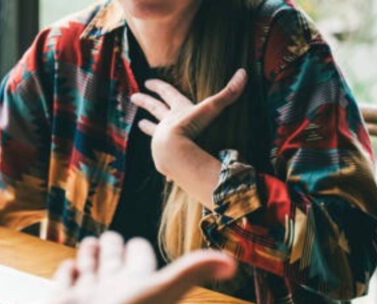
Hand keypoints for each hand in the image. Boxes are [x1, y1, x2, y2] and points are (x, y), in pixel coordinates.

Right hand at [36, 232, 235, 303]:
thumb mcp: (165, 290)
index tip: (137, 242)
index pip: (139, 262)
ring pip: (89, 272)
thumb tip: (231, 263)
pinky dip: (67, 274)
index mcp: (137, 287)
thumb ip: (194, 270)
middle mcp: (111, 294)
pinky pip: (64, 285)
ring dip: (89, 257)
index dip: (139, 250)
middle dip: (111, 249)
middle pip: (112, 265)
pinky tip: (70, 267)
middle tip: (110, 237)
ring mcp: (85, 301)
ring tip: (90, 244)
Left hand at [130, 69, 246, 181]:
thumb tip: (243, 72)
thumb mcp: (210, 109)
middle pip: (154, 109)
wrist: (173, 153)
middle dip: (145, 101)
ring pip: (153, 131)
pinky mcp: (161, 157)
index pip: (167, 94)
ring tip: (140, 124)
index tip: (147, 82)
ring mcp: (161, 141)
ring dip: (147, 126)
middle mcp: (166, 124)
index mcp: (177, 111)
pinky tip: (158, 158)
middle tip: (133, 97)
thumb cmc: (190, 128)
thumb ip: (227, 94)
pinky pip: (160, 155)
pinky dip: (160, 155)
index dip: (159, 87)